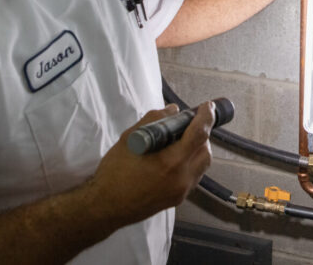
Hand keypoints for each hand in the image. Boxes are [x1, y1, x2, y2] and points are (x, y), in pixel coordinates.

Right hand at [86, 102, 214, 227]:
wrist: (105, 206)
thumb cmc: (114, 171)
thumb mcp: (130, 138)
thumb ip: (154, 120)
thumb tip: (173, 110)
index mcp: (171, 161)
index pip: (199, 134)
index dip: (206, 117)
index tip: (207, 106)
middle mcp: (181, 178)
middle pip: (205, 150)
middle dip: (202, 134)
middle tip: (188, 125)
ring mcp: (181, 191)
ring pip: (202, 165)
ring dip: (198, 149)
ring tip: (182, 141)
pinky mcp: (177, 199)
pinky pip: (194, 176)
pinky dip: (191, 163)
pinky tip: (176, 158)